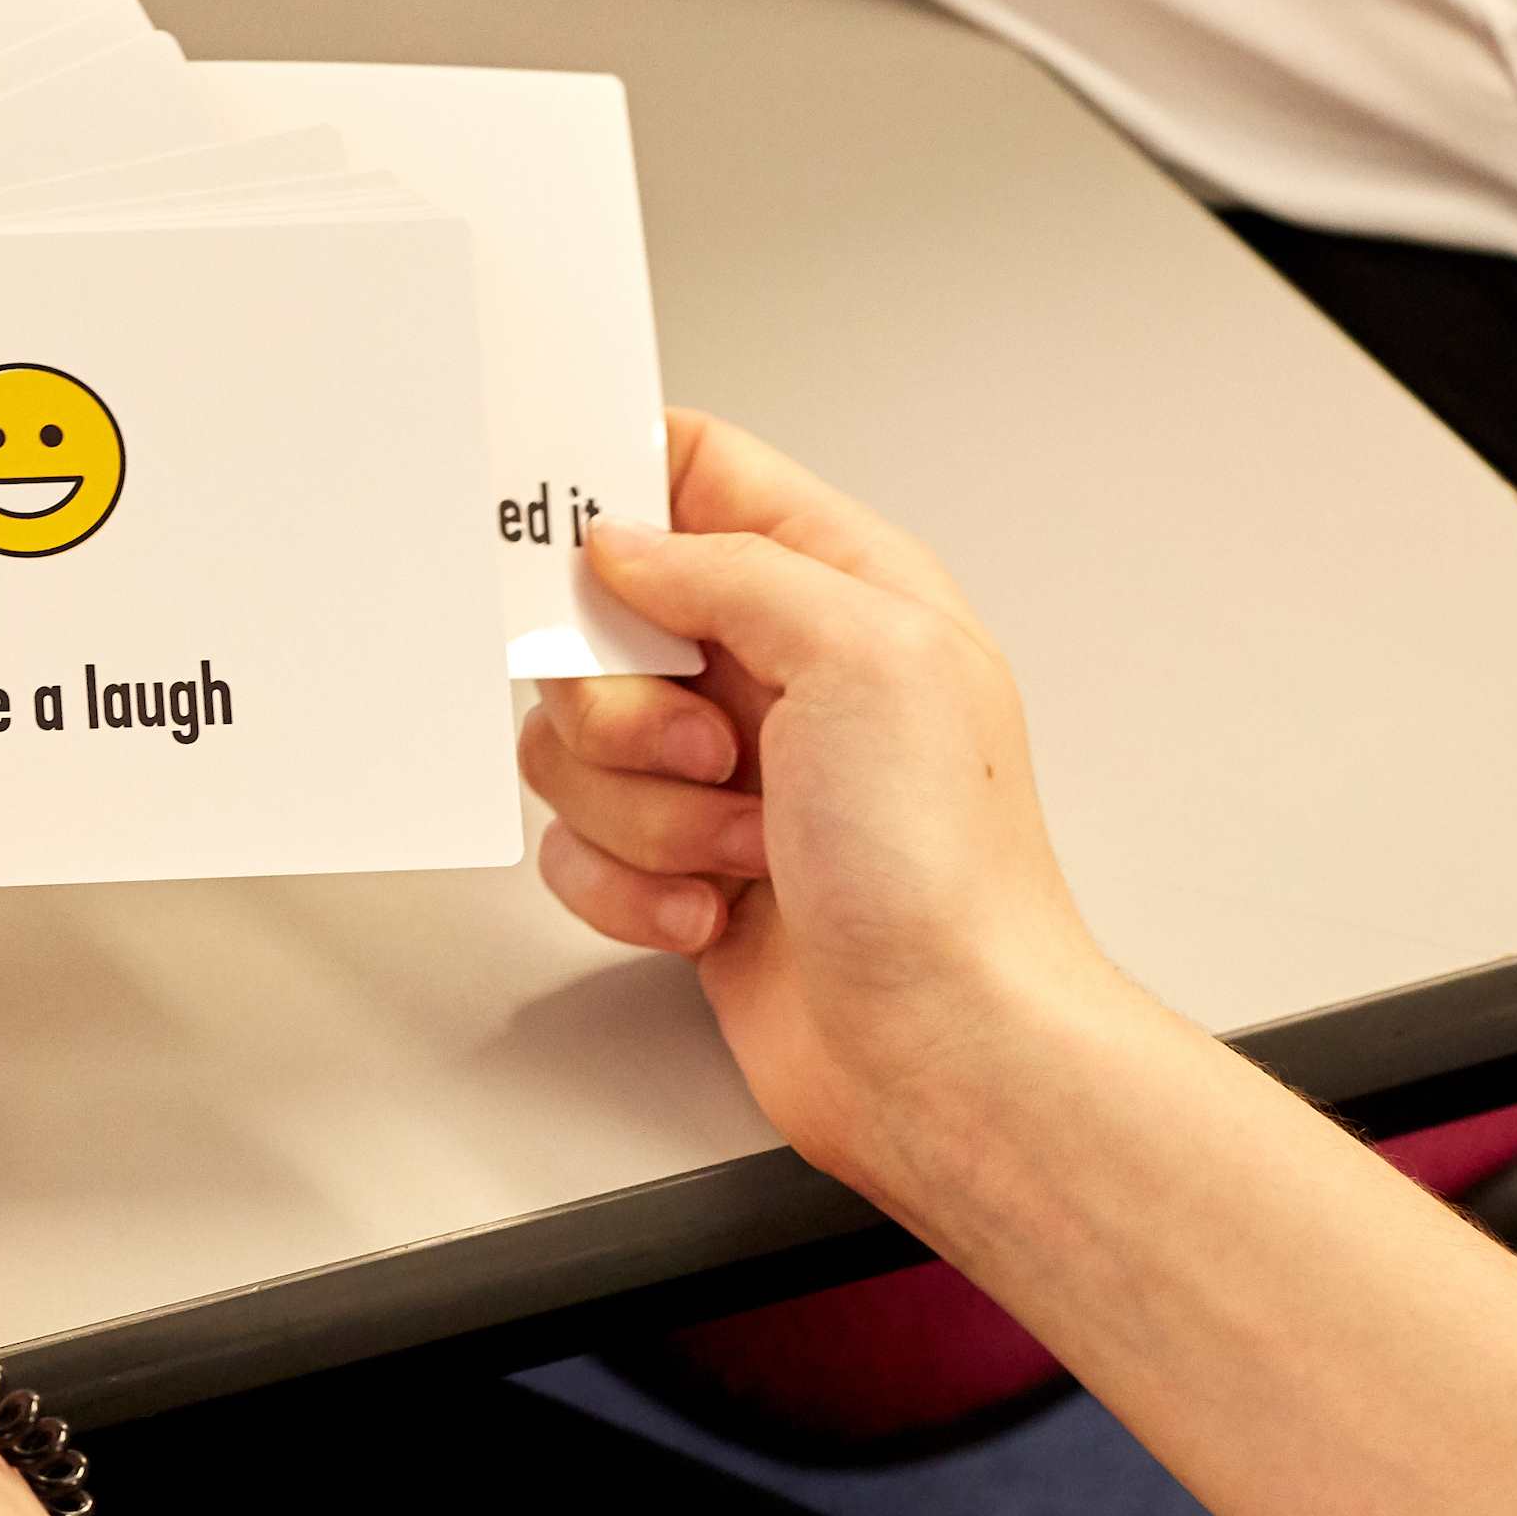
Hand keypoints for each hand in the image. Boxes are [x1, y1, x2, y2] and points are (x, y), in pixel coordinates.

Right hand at [522, 413, 1127, 1212]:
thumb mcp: (863, 653)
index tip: (569, 539)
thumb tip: (619, 541)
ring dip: (642, 811)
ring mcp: (725, 772)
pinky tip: (715, 906)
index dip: (614, 485)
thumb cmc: (947, 870)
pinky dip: (631, 887)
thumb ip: (727, 567)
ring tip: (739, 844)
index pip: (696, 469)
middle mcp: (777, 671)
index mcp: (839, 586)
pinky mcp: (679, 864)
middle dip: (622, 704)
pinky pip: (578, 847)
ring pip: (576, 747)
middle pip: (600, 624)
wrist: (943, 1046)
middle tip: (708, 748)